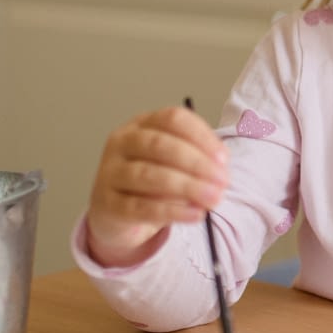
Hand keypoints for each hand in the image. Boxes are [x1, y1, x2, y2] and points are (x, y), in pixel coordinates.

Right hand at [86, 106, 229, 267]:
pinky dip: (172, 211)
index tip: (224, 158)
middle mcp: (122, 143)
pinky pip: (141, 207)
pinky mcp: (108, 204)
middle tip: (223, 180)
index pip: (172, 119)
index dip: (201, 136)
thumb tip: (221, 170)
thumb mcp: (173, 162)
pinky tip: (194, 214)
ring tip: (212, 198)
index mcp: (142, 124)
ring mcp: (110, 173)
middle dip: (196, 163)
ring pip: (149, 175)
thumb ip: (197, 160)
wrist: (116, 213)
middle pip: (159, 145)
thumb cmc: (152, 181)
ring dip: (187, 187)